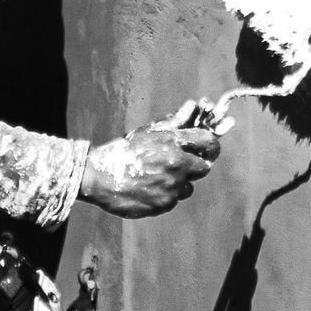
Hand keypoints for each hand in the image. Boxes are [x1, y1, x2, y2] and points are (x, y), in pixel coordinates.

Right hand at [80, 119, 220, 216]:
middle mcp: (176, 166)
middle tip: (181, 164)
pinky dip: (166, 196)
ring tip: (158, 178)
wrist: (99, 178)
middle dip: (195, 166)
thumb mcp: (147, 133)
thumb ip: (173, 122)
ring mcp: (171, 187)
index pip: (209, 142)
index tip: (208, 149)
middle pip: (204, 168)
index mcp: (173, 144)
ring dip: (179, 183)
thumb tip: (192, 106)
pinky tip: (149, 189)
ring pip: (189, 187)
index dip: (211, 146)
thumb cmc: (123, 151)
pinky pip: (174, 200)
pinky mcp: (164, 205)